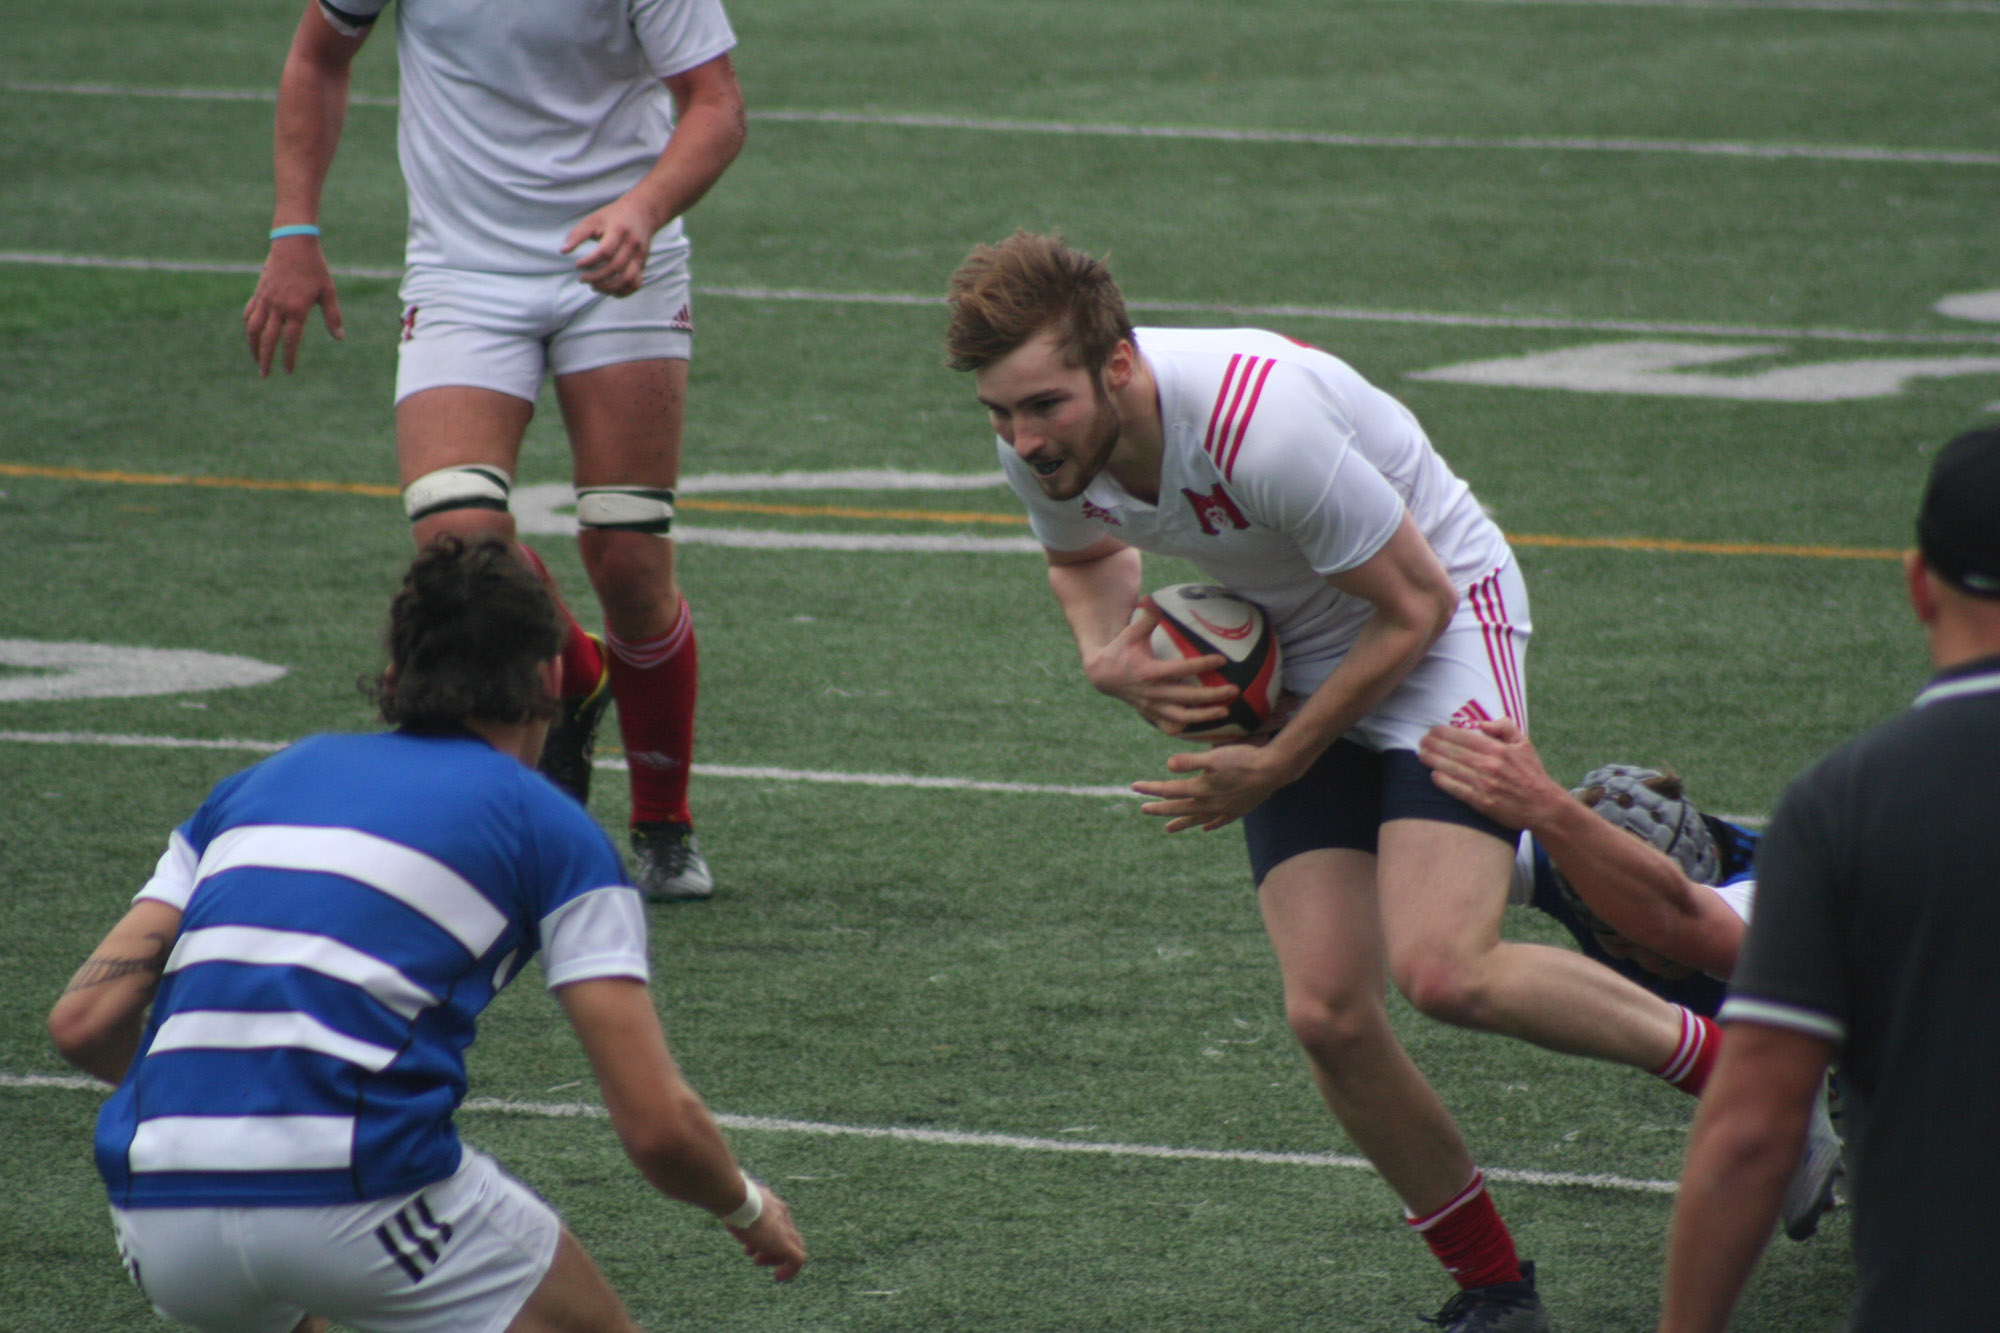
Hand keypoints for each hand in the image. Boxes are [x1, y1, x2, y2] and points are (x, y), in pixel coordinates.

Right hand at [243, 236, 343, 376]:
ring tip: (256, 359)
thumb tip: (340, 337)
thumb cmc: (315, 268)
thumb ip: (333, 316)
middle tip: (265, 375)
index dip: (288, 358)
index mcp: (296, 310)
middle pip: (268, 339)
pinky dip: (249, 327)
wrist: (293, 244)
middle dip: (265, 359)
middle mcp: (278, 307)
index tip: (288, 371)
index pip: (290, 341)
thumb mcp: (328, 292)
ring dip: (253, 346)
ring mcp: (265, 299)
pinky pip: (250, 313)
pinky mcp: (259, 292)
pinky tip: (251, 336)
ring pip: (253, 328)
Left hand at [562, 195, 658, 296]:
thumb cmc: (612, 217)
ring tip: (594, 286)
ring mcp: (640, 256)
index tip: (577, 266)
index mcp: (619, 231)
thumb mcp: (593, 220)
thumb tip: (563, 251)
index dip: (590, 262)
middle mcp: (632, 245)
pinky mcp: (643, 264)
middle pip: (616, 267)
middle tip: (583, 279)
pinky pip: (635, 284)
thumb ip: (577, 235)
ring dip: (610, 287)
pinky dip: (622, 291)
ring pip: (628, 279)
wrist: (642, 213)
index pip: (605, 252)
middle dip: (597, 277)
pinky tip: (608, 289)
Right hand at [727, 1186, 805, 1282]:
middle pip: (787, 1236)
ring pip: (793, 1248)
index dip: (767, 1236)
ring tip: (757, 1261)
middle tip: (756, 1257)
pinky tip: (777, 1277)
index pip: (778, 1222)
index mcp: (771, 1204)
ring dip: (774, 1259)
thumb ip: (734, 1204)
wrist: (737, 1199)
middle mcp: (781, 1214)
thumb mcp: (731, 1200)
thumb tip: (719, 1203)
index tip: (752, 1244)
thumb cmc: (729, 1198)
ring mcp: (785, 1229)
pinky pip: (797, 1260)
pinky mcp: (785, 1244)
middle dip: (772, 1249)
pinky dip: (789, 1271)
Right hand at [1084, 608, 1238, 734]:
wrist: (1102, 676)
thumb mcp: (1131, 633)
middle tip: (1234, 689)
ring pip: (1182, 716)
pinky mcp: (1151, 715)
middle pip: (1188, 697)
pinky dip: (1186, 727)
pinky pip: (1170, 726)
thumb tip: (1150, 596)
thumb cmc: (1121, 650)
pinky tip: (1204, 726)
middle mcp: (1153, 692)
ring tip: (1225, 711)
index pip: (1182, 669)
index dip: (1203, 664)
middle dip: (1212, 695)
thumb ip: (1146, 617)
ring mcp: (1152, 707)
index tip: (1222, 660)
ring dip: (1205, 716)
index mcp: (1150, 671)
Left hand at [1133, 740, 1293, 832]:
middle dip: (1160, 808)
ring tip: (1168, 830)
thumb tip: (1168, 765)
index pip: (1169, 790)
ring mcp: (1224, 809)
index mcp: (1200, 789)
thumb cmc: (1244, 759)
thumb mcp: (1214, 756)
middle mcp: (1209, 803)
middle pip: (1179, 807)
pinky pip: (1219, 820)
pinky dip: (1210, 824)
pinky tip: (1205, 828)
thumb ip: (1190, 761)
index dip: (1151, 789)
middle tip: (1143, 810)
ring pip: (1197, 818)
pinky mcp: (1238, 809)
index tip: (1134, 787)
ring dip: (1181, 822)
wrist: (1274, 770)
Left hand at [1416, 716, 1563, 830]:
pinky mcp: (1482, 802)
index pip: (1465, 738)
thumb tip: (1481, 724)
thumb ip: (1504, 727)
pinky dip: (1444, 782)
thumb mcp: (1523, 744)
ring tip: (1422, 754)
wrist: (1542, 805)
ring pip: (1452, 769)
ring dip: (1434, 761)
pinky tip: (1434, 775)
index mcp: (1498, 750)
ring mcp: (1484, 785)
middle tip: (1422, 741)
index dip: (1445, 733)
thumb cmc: (1531, 772)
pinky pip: (1457, 789)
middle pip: (1454, 752)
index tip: (1433, 730)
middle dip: (1434, 745)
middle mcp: (1489, 766)